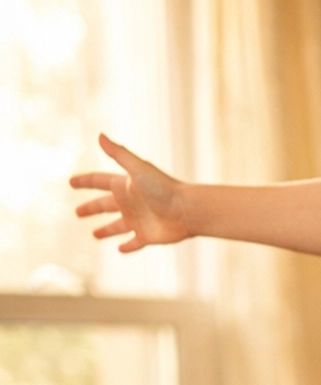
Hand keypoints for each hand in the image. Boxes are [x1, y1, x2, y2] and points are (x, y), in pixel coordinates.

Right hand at [70, 133, 190, 250]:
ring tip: (94, 234)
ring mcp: (138, 220)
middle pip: (104, 205)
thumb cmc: (163, 188)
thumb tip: (99, 135)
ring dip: (105, 230)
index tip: (71, 182)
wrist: (187, 210)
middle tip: (77, 212)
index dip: (85, 182)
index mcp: (124, 185)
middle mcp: (130, 203)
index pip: (99, 182)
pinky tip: (120, 249)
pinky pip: (134, 243)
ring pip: (116, 226)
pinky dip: (127, 246)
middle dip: (91, 208)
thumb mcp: (137, 169)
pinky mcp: (147, 236)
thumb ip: (118, 153)